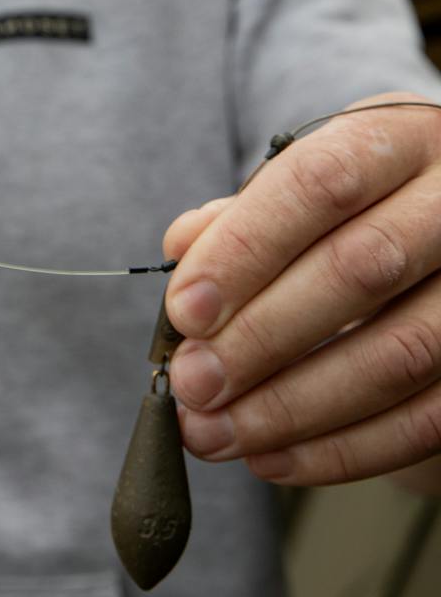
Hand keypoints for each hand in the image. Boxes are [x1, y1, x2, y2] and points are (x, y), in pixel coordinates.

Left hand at [163, 93, 440, 486]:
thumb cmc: (360, 204)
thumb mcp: (312, 180)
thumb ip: (246, 213)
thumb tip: (181, 249)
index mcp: (400, 138)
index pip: (321, 182)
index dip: (247, 248)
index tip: (183, 310)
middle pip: (361, 269)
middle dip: (261, 337)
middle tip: (192, 384)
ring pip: (400, 354)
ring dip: (293, 408)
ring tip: (216, 432)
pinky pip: (428, 419)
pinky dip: (344, 450)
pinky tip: (274, 458)